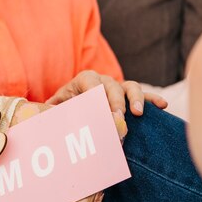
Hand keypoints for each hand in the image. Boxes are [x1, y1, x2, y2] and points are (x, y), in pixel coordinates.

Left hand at [47, 70, 167, 139]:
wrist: (72, 108)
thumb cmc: (64, 108)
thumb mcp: (55, 107)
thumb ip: (50, 109)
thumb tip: (39, 113)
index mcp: (83, 80)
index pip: (91, 82)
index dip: (96, 94)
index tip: (100, 110)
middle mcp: (103, 81)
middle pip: (112, 87)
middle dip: (116, 103)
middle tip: (118, 121)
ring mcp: (118, 88)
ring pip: (130, 87)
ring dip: (136, 99)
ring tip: (138, 113)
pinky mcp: (129, 98)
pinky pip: (144, 96)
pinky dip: (152, 99)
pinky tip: (162, 105)